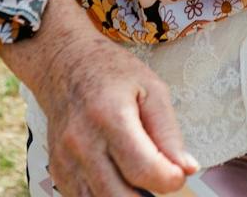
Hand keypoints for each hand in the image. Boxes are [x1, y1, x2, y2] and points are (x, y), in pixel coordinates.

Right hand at [13, 0, 196, 195]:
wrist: (65, 64)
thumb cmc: (112, 73)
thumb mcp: (151, 89)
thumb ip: (169, 133)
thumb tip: (187, 169)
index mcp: (109, 117)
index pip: (144, 170)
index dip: (170, 180)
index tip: (178, 174)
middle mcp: (82, 143)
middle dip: (150, 196)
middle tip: (161, 177)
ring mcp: (66, 162)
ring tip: (140, 177)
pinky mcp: (58, 173)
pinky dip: (108, 196)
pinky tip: (119, 178)